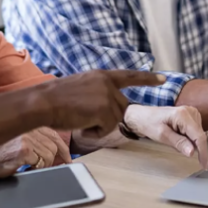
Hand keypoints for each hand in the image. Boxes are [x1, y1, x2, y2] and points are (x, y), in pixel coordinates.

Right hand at [0, 127, 71, 171]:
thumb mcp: (8, 136)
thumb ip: (27, 135)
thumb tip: (48, 148)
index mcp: (25, 118)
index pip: (52, 131)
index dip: (62, 147)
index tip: (67, 158)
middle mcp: (26, 125)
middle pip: (53, 145)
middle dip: (54, 159)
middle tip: (51, 168)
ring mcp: (25, 137)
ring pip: (49, 155)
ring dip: (43, 166)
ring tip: (30, 168)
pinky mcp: (22, 150)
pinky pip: (39, 164)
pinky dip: (35, 170)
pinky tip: (25, 170)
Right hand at [38, 69, 165, 137]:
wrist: (44, 102)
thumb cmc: (56, 98)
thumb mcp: (80, 86)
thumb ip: (97, 91)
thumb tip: (106, 105)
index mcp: (100, 75)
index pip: (129, 76)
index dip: (147, 78)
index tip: (163, 78)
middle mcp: (107, 83)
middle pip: (121, 107)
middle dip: (107, 118)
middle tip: (83, 117)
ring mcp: (107, 96)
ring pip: (114, 120)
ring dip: (98, 125)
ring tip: (78, 118)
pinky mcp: (105, 110)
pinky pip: (107, 129)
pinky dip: (94, 132)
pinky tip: (80, 124)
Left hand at [124, 104, 207, 169]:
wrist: (142, 116)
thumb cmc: (148, 123)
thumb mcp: (162, 135)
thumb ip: (178, 143)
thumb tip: (193, 152)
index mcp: (183, 114)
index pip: (199, 136)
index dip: (203, 152)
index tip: (204, 165)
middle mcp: (189, 111)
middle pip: (199, 136)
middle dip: (191, 145)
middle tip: (174, 143)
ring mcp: (191, 112)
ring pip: (198, 136)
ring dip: (188, 142)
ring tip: (173, 137)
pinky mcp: (190, 116)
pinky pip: (194, 132)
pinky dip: (187, 138)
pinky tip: (176, 134)